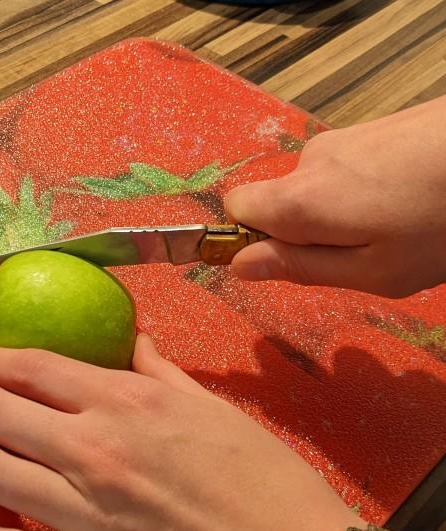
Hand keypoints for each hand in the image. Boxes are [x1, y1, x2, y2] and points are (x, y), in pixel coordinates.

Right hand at [225, 96, 445, 296]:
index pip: (235, 209)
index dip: (250, 238)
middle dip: (304, 231)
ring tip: (394, 226)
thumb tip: (241, 266)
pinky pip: (344, 170)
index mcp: (301, 200)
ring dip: (339, 212)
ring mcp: (343, 139)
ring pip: (314, 187)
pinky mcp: (371, 129)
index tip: (286, 259)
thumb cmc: (441, 223)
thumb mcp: (371, 271)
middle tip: (360, 252)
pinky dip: (363, 191)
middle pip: (277, 201)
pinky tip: (406, 200)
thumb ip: (300, 268)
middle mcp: (311, 161)